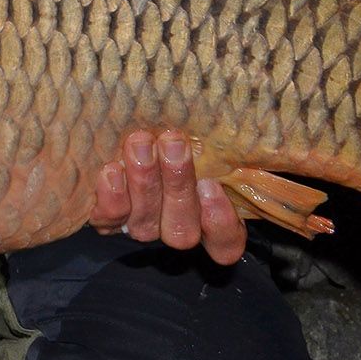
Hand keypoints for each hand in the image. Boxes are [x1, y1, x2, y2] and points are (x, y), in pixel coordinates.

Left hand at [91, 130, 245, 265]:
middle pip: (182, 230)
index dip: (221, 225)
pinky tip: (110, 171)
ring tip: (140, 144)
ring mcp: (140, 227)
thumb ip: (221, 140)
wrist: (116, 127)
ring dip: (145, 183)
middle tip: (173, 144)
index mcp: (208, 215)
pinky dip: (111, 198)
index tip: (212, 186)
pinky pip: (108, 221)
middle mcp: (175, 226)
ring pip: (146, 226)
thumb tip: (254, 115)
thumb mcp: (203, 134)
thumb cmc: (171, 128)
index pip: (225, 244)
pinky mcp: (106, 219)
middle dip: (177, 185)